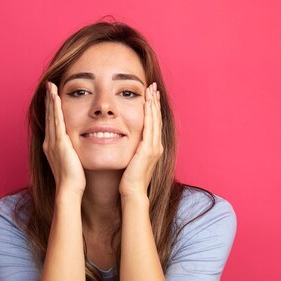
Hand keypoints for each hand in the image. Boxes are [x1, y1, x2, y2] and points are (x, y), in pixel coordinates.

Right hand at [43, 82, 85, 195]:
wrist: (68, 189)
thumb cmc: (73, 179)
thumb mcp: (71, 161)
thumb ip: (72, 152)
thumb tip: (77, 149)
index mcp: (52, 146)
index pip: (52, 123)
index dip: (51, 109)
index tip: (52, 97)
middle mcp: (49, 142)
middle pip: (49, 116)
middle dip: (48, 100)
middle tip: (48, 86)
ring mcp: (53, 142)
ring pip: (51, 116)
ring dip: (51, 100)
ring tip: (50, 86)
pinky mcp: (59, 142)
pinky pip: (57, 121)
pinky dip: (56, 108)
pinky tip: (56, 97)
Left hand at [119, 82, 162, 197]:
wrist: (132, 192)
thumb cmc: (129, 180)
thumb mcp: (132, 160)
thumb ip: (132, 149)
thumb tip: (123, 140)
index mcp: (153, 148)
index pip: (154, 123)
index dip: (153, 108)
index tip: (150, 95)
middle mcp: (156, 146)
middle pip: (157, 118)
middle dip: (155, 102)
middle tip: (153, 87)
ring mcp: (154, 147)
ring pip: (155, 120)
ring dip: (153, 104)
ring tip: (151, 90)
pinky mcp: (148, 150)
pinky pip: (149, 128)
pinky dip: (149, 115)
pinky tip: (147, 104)